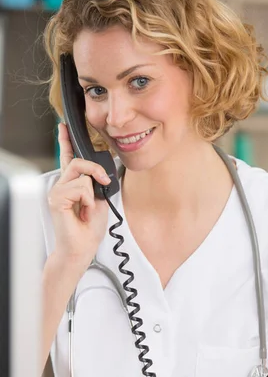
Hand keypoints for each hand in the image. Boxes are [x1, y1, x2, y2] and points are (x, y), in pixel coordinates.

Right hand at [48, 123, 111, 266]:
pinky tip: (82, 213)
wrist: (82, 249)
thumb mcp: (100, 201)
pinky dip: (87, 202)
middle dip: (96, 171)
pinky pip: (80, 188)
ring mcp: (57, 191)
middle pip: (79, 162)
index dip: (65, 141)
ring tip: (86, 211)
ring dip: (91, 195)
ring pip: (82, 177)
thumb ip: (97, 184)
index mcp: (71, 185)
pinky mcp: (56, 199)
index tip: (64, 128)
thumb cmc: (89, 230)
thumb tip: (101, 174)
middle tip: (103, 185)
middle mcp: (62, 186)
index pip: (67, 158)